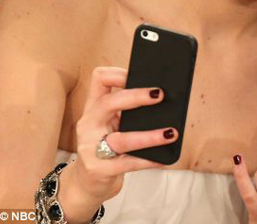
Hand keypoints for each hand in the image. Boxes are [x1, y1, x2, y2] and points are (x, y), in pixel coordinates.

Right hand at [58, 67, 178, 220]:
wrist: (86, 184)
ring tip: (171, 133)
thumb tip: (163, 97)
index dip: (119, 73)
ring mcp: (90, 148)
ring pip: (121, 139)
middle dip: (135, 97)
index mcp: (93, 107)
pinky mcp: (98, 170)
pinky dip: (148, 160)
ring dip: (150, 136)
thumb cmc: (106, 146)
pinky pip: (127, 164)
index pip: (99, 78)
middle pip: (108, 103)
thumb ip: (127, 110)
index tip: (140, 74)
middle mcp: (88, 124)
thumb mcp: (110, 123)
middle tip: (160, 95)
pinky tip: (162, 158)